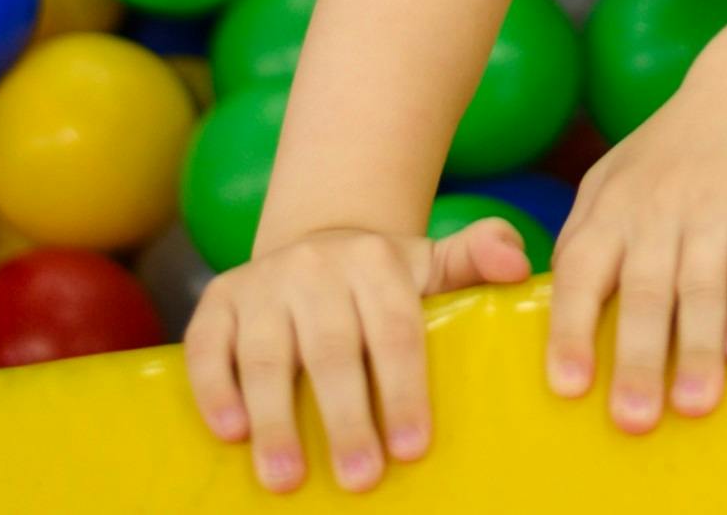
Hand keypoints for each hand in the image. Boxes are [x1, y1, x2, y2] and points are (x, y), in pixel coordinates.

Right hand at [184, 217, 531, 495]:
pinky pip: (208, 345)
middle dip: (346, 416)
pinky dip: (216, 388)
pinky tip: (230, 432)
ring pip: (267, 352)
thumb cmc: (384, 283)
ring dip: (275, 419)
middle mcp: (317, 267)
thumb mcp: (432, 266)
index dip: (405, 389)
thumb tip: (518, 263)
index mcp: (377, 261)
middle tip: (361, 480)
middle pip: (332, 347)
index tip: (414, 448)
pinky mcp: (217, 299)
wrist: (315, 246)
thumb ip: (476, 259)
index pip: (395, 329)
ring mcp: (264, 283)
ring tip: (288, 479)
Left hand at [544, 76, 726, 431]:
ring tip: (693, 406)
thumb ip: (586, 241)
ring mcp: (712, 202)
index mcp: (611, 205)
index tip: (567, 387)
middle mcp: (657, 205)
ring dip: (697, 347)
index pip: (580, 269)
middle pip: (644, 288)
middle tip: (633, 419)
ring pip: (701, 282)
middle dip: (638, 356)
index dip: (571, 327)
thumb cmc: (671, 154)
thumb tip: (557, 317)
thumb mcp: (613, 181)